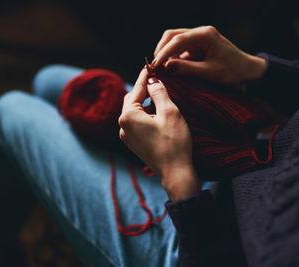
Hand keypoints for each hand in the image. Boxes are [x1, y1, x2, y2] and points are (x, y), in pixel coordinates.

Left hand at [119, 69, 199, 200]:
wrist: (175, 172)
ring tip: (159, 96)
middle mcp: (122, 126)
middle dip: (143, 90)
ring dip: (145, 103)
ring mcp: (127, 137)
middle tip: (156, 79)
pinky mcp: (134, 144)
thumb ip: (159, 92)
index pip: (136, 90)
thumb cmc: (174, 142)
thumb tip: (152, 80)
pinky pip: (136, 123)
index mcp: (128, 116)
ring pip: (134, 112)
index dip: (144, 76)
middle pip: (131, 100)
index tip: (150, 65)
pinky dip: (145, 114)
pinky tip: (157, 113)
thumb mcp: (169, 112)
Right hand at [152, 26, 265, 84]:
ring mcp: (199, 38)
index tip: (155, 65)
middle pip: (172, 36)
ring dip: (167, 54)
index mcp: (206, 35)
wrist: (248, 71)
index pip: (178, 40)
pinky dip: (174, 58)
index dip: (164, 53)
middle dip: (162, 50)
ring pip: (174, 41)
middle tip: (156, 66)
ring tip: (164, 70)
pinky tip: (173, 69)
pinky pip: (181, 49)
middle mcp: (201, 32)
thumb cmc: (233, 71)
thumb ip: (187, 69)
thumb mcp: (209, 73)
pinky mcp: (198, 46)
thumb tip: (166, 67)